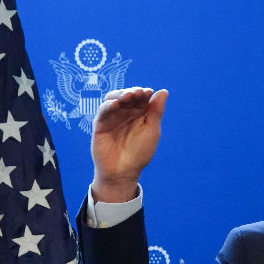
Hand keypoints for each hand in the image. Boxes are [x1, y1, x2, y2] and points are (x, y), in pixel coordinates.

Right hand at [90, 86, 168, 202]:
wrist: (123, 171)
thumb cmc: (139, 153)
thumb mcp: (151, 131)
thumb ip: (156, 112)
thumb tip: (163, 91)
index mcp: (139, 114)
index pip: (141, 97)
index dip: (144, 93)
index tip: (148, 92)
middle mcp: (125, 113)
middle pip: (127, 95)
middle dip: (133, 92)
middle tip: (138, 93)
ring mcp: (112, 117)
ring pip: (113, 99)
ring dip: (121, 95)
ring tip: (129, 96)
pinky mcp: (100, 124)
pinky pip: (103, 111)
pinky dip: (108, 105)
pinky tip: (116, 104)